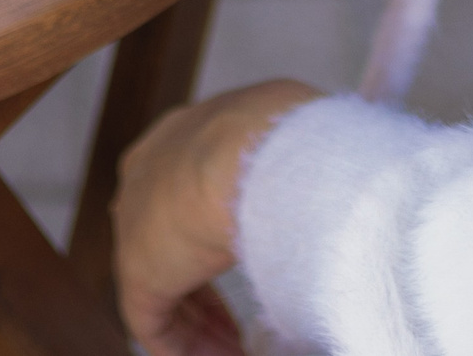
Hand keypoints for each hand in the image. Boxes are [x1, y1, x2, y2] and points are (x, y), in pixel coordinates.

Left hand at [113, 80, 325, 355]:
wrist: (250, 150)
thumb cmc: (284, 137)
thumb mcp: (291, 144)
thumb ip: (297, 172)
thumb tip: (336, 187)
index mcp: (181, 137)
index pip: (188, 192)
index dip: (216, 236)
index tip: (250, 262)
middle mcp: (149, 173)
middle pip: (169, 240)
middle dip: (203, 288)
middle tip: (237, 325)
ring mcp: (135, 220)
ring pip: (162, 284)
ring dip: (199, 322)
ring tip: (235, 350)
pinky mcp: (138, 269)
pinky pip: (153, 319)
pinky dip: (182, 344)